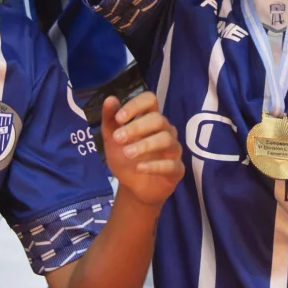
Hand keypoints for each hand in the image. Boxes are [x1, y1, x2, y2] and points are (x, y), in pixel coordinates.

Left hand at [102, 90, 182, 208]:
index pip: (150, 100)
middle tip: (118, 138)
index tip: (119, 118)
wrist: (132, 188)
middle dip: (136, 127)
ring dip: (145, 145)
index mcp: (149, 119)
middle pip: (158, 119)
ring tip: (127, 153)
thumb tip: (110, 99)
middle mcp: (165, 130)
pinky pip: (171, 164)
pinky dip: (155, 165)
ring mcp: (173, 150)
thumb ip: (110, 120)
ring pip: (166, 139)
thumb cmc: (125, 158)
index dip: (136, 105)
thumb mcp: (112, 140)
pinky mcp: (177, 169)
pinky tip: (140, 168)